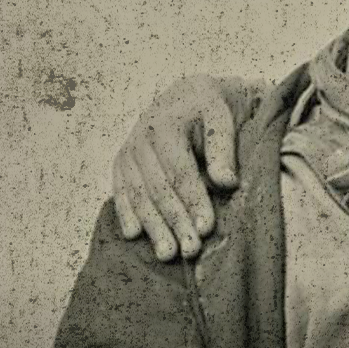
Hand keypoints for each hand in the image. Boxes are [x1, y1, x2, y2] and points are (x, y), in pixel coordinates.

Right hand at [112, 75, 250, 260]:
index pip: (180, 172)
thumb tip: (227, 182)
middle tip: (190, 251)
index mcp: (166, 126)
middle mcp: (141, 139)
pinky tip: (134, 236)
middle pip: (158, 189)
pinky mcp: (122, 162)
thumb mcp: (223, 117)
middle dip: (174, 222)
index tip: (206, 229)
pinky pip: (121, 191)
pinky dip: (126, 213)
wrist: (189, 92)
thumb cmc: (212, 108)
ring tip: (167, 255)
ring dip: (153, 227)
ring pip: (138, 195)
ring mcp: (129, 151)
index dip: (193, 202)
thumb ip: (223, 148)